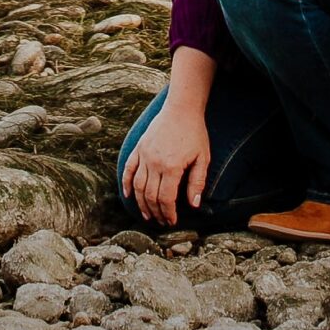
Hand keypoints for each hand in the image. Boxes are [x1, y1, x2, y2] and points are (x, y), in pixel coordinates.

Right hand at [120, 95, 210, 225]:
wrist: (181, 108)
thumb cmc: (195, 133)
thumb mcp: (203, 158)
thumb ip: (197, 182)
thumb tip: (193, 205)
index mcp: (172, 167)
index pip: (166, 199)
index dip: (168, 213)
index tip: (171, 221)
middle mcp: (155, 162)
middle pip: (151, 195)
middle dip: (156, 212)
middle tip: (161, 221)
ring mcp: (144, 154)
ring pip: (138, 186)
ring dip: (141, 203)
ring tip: (147, 215)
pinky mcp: (139, 147)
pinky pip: (129, 169)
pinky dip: (126, 183)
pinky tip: (127, 195)